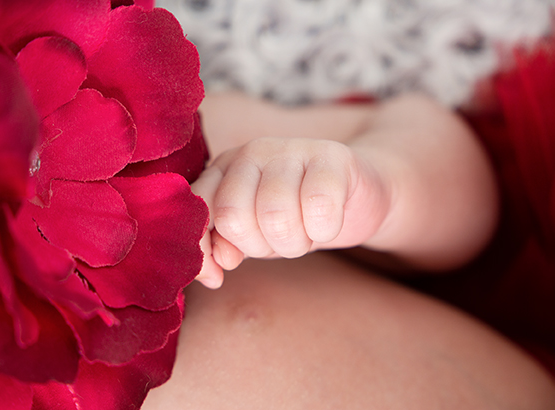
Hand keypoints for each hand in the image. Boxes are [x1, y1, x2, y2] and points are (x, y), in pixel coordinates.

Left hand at [192, 137, 389, 287]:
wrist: (356, 195)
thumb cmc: (295, 216)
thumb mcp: (251, 235)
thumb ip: (222, 246)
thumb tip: (211, 272)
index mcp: (223, 169)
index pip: (199, 211)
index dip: (203, 251)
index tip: (218, 276)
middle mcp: (251, 152)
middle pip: (234, 216)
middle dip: (258, 246)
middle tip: (278, 241)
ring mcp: (290, 149)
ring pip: (275, 215)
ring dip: (293, 242)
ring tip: (304, 233)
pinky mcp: (331, 156)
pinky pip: (318, 206)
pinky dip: (324, 229)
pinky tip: (328, 223)